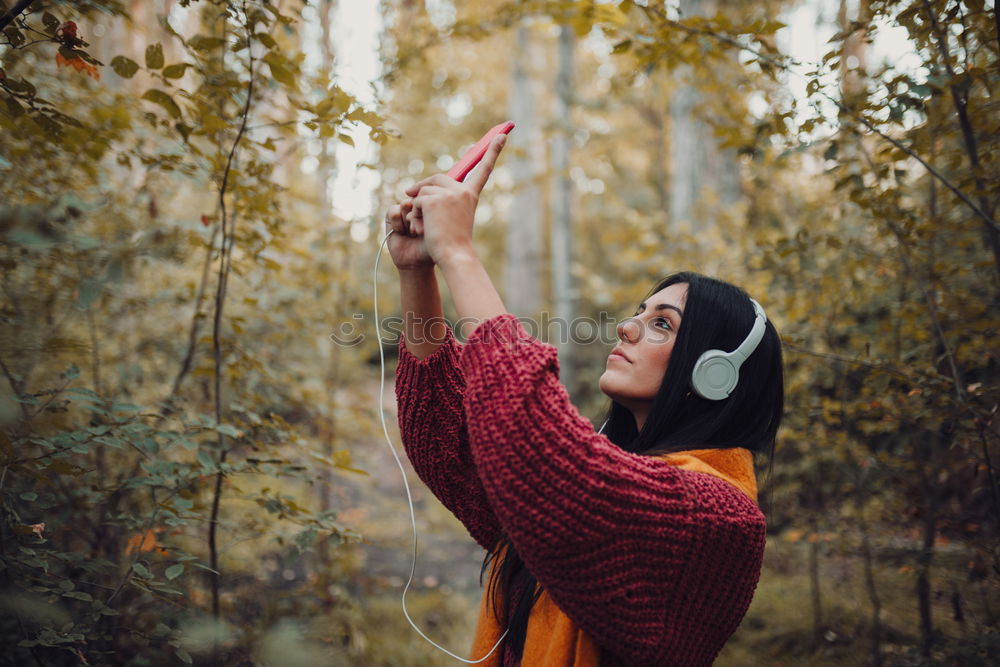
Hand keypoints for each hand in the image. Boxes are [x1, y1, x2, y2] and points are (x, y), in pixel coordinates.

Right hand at [385, 199, 433, 271]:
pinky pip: (394, 211)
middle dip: (419, 217)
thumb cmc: (431, 246)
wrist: (417, 261)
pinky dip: (398, 223)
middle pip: (417, 199)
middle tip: (421, 232)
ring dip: (410, 221)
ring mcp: (405, 210)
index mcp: (432, 206)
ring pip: (405, 204)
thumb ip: (429, 208)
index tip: (429, 227)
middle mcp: (418, 206)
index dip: (427, 212)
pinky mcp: (392, 216)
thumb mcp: (436, 227)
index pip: (429, 197)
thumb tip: (409, 198)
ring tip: (413, 233)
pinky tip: (402, 232)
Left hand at [404, 133, 506, 266]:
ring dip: (417, 206)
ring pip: (424, 191)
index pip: (483, 169)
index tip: (502, 135)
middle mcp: (462, 191)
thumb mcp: (453, 218)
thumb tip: (417, 189)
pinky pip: (416, 199)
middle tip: (408, 192)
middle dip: (422, 186)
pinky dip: (414, 212)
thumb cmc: (454, 243)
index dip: (493, 151)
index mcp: (471, 195)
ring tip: (425, 224)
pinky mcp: (434, 198)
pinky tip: (422, 226)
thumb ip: (444, 201)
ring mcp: (449, 193)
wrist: (454, 255)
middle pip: (438, 178)